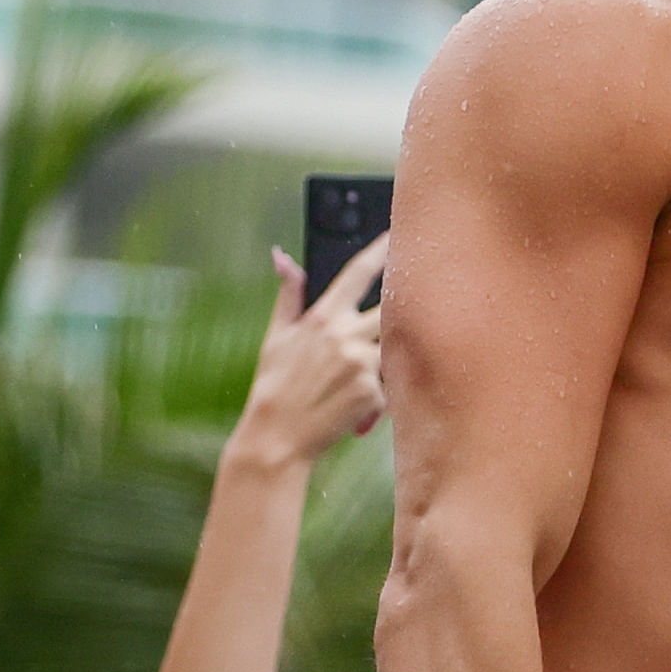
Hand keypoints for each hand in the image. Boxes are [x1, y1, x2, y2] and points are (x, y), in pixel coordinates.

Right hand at [228, 241, 387, 469]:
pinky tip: (352, 410)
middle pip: (390, 310)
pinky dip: (376, 399)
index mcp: (323, 316)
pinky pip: (389, 388)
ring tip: (350, 387)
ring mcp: (361, 363)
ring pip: (393, 351)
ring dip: (381, 366)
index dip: (380, 250)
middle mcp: (345, 335)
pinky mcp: (372, 392)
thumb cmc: (274, 386)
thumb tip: (282, 257)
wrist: (277, 437)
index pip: (357, 273)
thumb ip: (289, 294)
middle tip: (381, 335)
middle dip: (393, 316)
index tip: (396, 234)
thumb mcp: (277, 335)